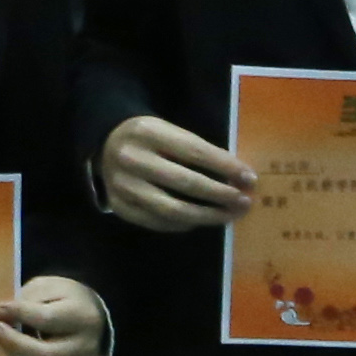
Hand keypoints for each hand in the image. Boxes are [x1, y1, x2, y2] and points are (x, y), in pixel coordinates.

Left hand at [0, 273, 112, 355]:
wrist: (93, 316)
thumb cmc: (63, 300)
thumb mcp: (48, 288)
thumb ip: (27, 298)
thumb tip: (0, 314)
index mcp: (82, 315)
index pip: (46, 319)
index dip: (18, 314)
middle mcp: (88, 345)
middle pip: (46, 355)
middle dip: (15, 344)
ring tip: (15, 350)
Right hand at [102, 113, 255, 229]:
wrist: (106, 144)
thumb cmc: (150, 138)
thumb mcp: (169, 131)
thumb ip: (199, 151)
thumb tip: (239, 176)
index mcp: (148, 132)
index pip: (195, 152)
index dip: (226, 167)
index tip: (250, 179)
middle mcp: (132, 159)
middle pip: (186, 183)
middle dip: (221, 194)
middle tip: (244, 202)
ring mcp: (123, 186)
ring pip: (172, 209)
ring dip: (207, 216)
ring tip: (229, 216)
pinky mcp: (120, 206)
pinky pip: (158, 222)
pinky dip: (183, 224)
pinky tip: (199, 220)